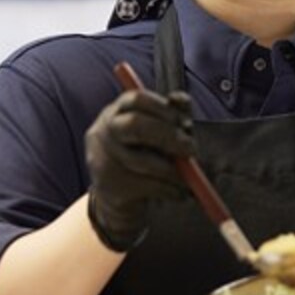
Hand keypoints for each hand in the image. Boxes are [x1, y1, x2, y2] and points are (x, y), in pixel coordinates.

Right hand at [86, 89, 194, 251]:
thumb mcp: (159, 132)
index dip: (164, 109)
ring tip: (189, 178)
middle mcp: (104, 131)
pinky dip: (169, 190)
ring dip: (173, 170)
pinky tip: (178, 192)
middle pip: (135, 125)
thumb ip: (173, 114)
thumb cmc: (146, 155)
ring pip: (142, 161)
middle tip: (192, 148)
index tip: (186, 122)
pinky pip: (146, 185)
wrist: (119, 196)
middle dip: (168, 136)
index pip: (137, 99)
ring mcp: (102, 159)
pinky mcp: (108, 185)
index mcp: (117, 111)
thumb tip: (182, 100)